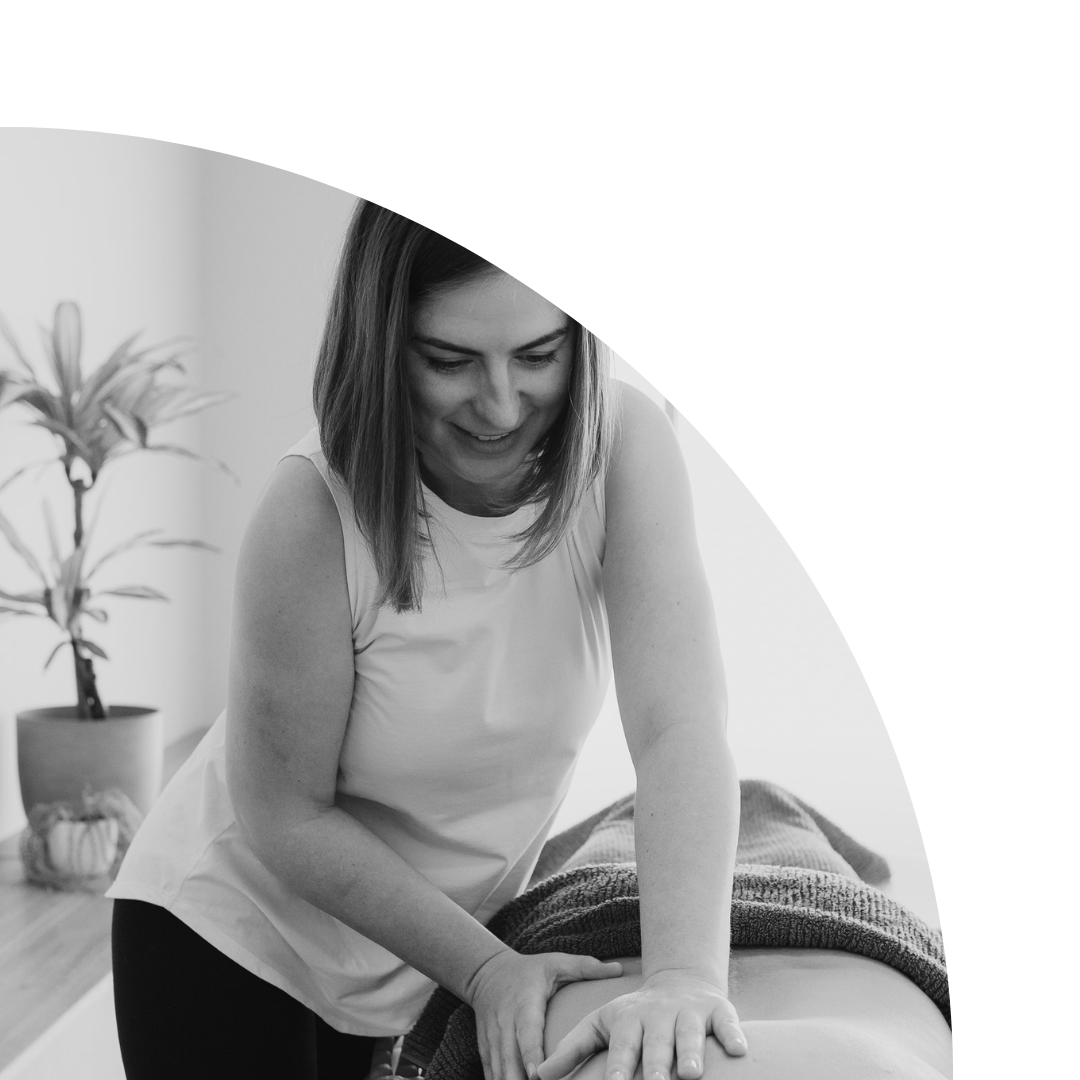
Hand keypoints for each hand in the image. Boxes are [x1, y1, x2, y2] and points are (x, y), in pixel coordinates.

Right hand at [466, 949, 623, 1079]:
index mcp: (525, 1002)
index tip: (538, 1074)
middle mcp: (506, 1021)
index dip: (531, 1054)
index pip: (527, 1031)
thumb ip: (585, 967)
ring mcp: (493, 1037)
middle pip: (510, 1058)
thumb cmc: (530, 970)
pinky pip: (490, 1072)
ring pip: (499, 1068)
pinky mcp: (485, 1047)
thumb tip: (619, 968)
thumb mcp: (556, 963)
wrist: (487, 972)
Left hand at [537, 970, 746, 1079]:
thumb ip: (572, 1049)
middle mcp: (659, 1016)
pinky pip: (727, 1022)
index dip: (619, 1065)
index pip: (623, 1046)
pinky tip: (739, 1050)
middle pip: (658, 1043)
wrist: (678, 981)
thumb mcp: (600, 1024)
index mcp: (629, 1020)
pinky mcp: (719, 1011)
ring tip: (691, 1073)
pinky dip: (733, 1034)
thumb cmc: (634, 1016)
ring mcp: (689, 1013)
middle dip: (657, 1064)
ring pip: (690, 1033)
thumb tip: (538, 1075)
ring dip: (691, 1052)